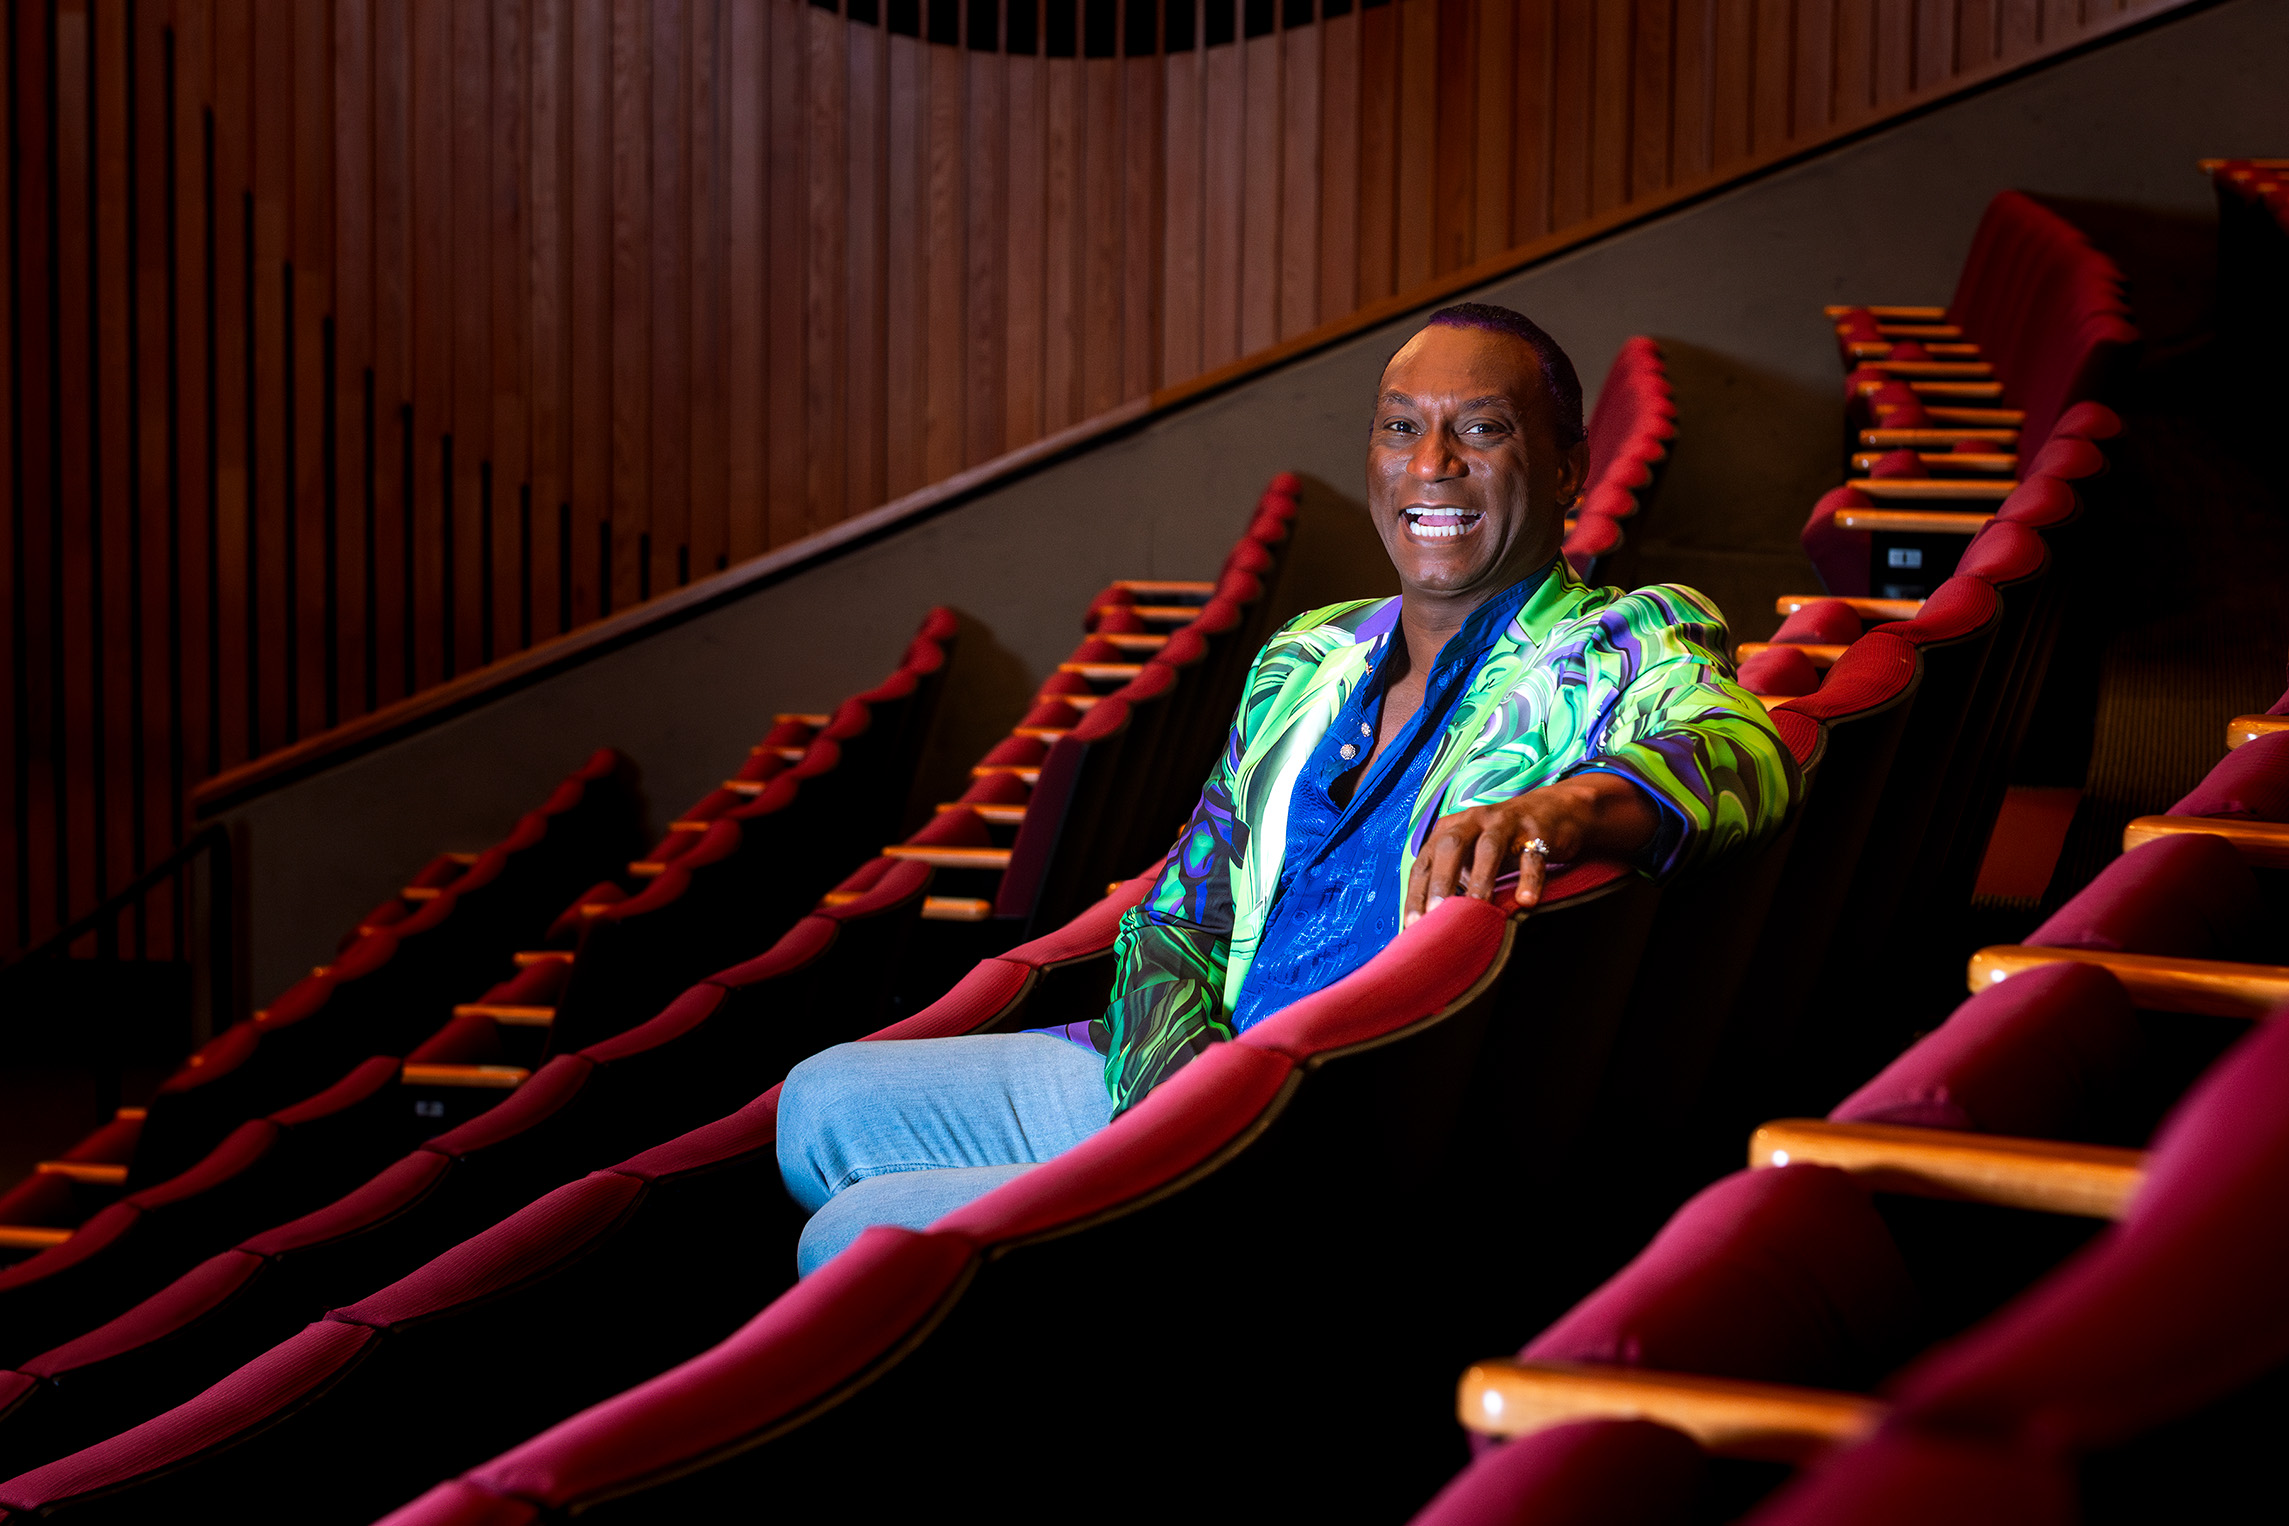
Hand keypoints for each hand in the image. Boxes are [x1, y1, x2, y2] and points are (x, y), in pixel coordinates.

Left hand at [1403, 772, 1659, 923]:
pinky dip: (1529, 878)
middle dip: (1440, 881)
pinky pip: (1532, 856)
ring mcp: (1505, 823)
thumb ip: (1454, 881)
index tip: (1411, 925)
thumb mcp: (1471, 857)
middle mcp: (1473, 821)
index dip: (1416, 892)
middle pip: (1450, 846)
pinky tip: (1526, 901)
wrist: (1555, 811)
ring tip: (1477, 908)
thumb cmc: (1503, 844)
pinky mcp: (1537, 831)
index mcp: (1450, 829)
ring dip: (1481, 878)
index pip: (1425, 861)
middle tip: (1435, 915)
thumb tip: (1432, 926)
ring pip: (1489, 848)